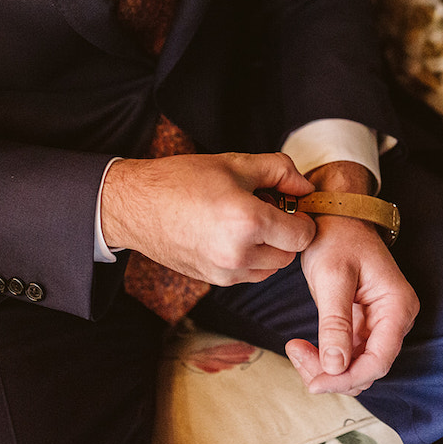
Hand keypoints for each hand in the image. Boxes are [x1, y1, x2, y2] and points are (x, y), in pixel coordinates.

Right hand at [101, 152, 315, 286]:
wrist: (136, 205)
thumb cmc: (183, 179)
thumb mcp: (236, 163)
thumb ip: (280, 172)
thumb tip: (306, 188)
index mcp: (248, 221)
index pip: (303, 235)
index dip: (303, 219)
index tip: (290, 205)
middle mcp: (238, 253)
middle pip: (289, 254)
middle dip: (286, 233)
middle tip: (266, 208)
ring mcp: (224, 272)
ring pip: (271, 268)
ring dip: (269, 248)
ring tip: (245, 222)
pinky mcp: (212, 280)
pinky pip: (248, 274)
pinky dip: (250, 258)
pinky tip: (229, 234)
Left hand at [285, 162, 418, 395]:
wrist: (335, 215)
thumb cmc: (336, 236)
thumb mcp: (332, 277)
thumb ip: (335, 323)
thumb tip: (336, 366)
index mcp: (397, 306)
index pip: (379, 361)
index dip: (346, 378)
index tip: (314, 381)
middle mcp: (395, 318)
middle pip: (368, 368)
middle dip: (332, 373)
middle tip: (295, 354)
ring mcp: (380, 322)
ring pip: (356, 365)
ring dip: (326, 368)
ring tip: (295, 349)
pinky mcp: (363, 323)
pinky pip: (348, 353)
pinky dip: (325, 356)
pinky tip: (301, 346)